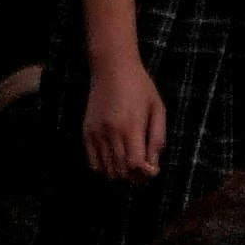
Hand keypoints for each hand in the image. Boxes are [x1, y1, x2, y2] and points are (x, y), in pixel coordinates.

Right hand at [84, 47, 167, 181]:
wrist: (112, 67)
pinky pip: (93, 163)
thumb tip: (153, 166)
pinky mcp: (87, 132)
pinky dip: (104, 168)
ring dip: (120, 173)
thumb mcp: (157, 108)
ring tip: (129, 162)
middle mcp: (111, 133)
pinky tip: (114, 158)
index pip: (135, 165)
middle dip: (135, 176)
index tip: (152, 168)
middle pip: (121, 171)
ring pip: (107, 170)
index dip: (145, 174)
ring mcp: (96, 133)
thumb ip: (157, 138)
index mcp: (131, 126)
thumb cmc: (140, 86)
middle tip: (143, 167)